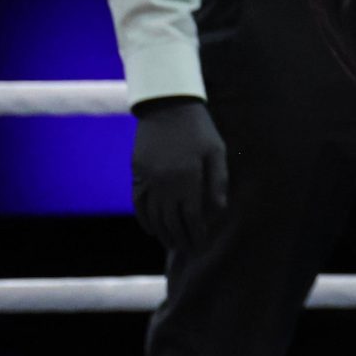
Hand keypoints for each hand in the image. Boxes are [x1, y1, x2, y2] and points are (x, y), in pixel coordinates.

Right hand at [130, 97, 227, 248]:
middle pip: (171, 221)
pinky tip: (152, 230)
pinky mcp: (136, 174)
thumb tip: (219, 211)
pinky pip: (138, 205)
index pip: (191, 217)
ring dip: (163, 234)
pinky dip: (144, 220)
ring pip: (153, 217)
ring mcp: (147, 179)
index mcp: (186, 178)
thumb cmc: (198, 128)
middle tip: (190, 250)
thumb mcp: (216, 151)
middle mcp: (164, 183)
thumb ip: (218, 181)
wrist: (167, 106)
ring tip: (173, 244)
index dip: (196, 233)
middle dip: (181, 238)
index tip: (202, 244)